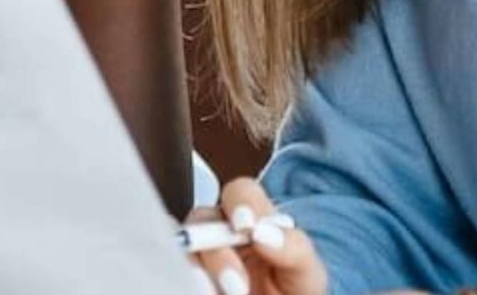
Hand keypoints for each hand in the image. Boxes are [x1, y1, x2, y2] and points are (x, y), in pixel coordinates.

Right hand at [185, 179, 327, 294]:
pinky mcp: (182, 275)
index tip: (247, 227)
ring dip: (195, 271)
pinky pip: (169, 268)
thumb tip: (263, 232)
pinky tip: (194, 288)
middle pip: (202, 219)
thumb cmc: (294, 294)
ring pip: (182, 246)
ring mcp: (200, 259)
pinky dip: (176, 277)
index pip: (240, 193)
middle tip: (236, 288)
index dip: (240, 203)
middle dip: (217, 254)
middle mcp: (221, 234)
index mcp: (254, 221)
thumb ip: (295, 249)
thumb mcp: (307, 275)